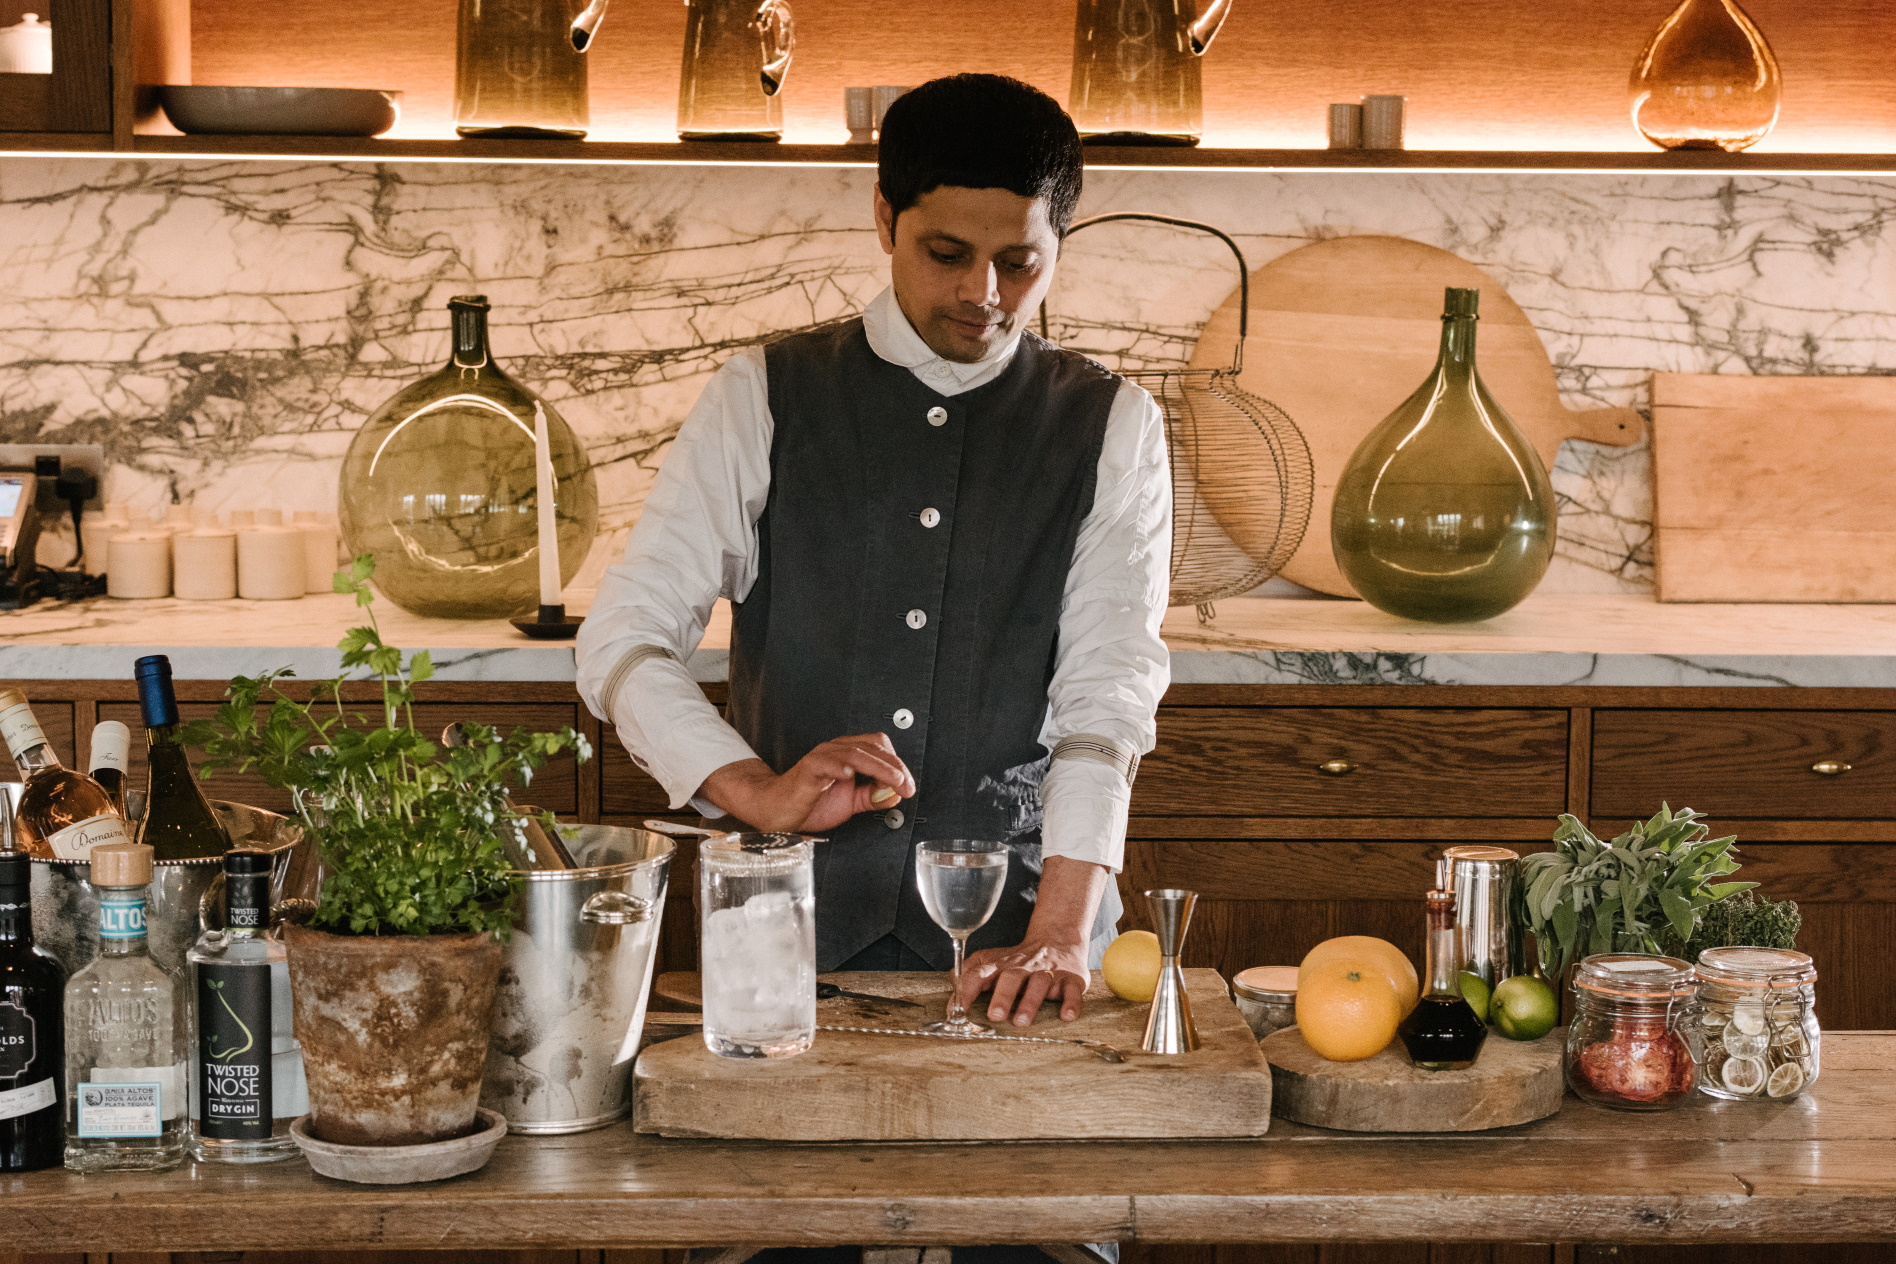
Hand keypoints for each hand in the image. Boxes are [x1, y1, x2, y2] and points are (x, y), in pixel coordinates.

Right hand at [699, 735, 915, 832]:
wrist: (777, 810)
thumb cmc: (811, 803)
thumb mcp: (851, 803)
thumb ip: (873, 797)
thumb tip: (896, 794)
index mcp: (848, 754)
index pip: (880, 748)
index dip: (897, 764)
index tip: (908, 786)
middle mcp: (836, 750)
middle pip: (873, 747)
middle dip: (895, 768)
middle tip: (907, 787)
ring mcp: (822, 758)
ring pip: (856, 753)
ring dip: (879, 768)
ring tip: (893, 782)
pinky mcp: (808, 770)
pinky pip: (825, 763)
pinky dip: (840, 767)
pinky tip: (850, 774)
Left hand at [957, 937, 1090, 1025]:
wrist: (1057, 940)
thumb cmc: (1018, 960)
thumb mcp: (992, 960)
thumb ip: (970, 972)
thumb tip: (952, 985)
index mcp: (1000, 965)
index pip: (979, 973)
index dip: (967, 990)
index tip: (958, 1009)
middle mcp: (1022, 968)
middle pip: (1011, 978)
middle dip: (1002, 997)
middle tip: (995, 1015)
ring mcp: (1047, 973)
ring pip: (1039, 983)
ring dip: (1030, 1002)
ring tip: (1022, 1020)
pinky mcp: (1071, 980)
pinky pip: (1072, 991)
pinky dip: (1071, 1004)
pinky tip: (1066, 1016)